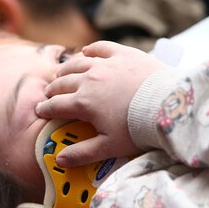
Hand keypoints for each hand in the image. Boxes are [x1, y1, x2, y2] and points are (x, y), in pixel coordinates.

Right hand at [35, 41, 164, 166]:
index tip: (40, 111)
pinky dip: (91, 49)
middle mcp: (89, 80)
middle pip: (63, 82)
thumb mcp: (109, 147)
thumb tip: (59, 160)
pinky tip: (87, 51)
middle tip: (49, 93)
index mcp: (83, 103)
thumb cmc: (137, 130)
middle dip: (53, 89)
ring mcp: (106, 64)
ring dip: (66, 69)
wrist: (167, 105)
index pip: (56, 106)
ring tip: (61, 73)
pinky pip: (102, 47)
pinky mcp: (124, 54)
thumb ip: (82, 153)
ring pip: (78, 63)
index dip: (46, 109)